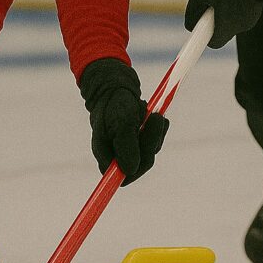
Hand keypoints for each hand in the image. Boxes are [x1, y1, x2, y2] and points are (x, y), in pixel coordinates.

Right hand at [79, 57, 168, 185]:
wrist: (116, 86)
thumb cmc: (116, 102)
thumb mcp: (121, 122)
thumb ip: (126, 146)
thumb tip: (131, 170)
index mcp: (106, 155)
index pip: (126, 176)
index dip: (139, 164)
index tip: (147, 142)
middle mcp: (116, 156)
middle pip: (142, 163)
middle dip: (151, 139)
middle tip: (154, 116)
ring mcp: (128, 149)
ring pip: (151, 150)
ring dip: (154, 131)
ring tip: (147, 111)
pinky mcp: (138, 141)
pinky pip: (155, 141)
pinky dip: (157, 128)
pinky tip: (153, 114)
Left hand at [184, 0, 262, 47]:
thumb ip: (193, 11)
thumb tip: (190, 24)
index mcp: (227, 25)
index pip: (213, 43)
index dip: (204, 36)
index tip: (199, 27)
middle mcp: (240, 26)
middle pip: (222, 33)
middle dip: (213, 22)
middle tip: (209, 4)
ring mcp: (251, 19)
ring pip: (231, 22)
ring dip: (224, 12)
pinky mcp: (256, 11)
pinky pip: (240, 14)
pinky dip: (234, 6)